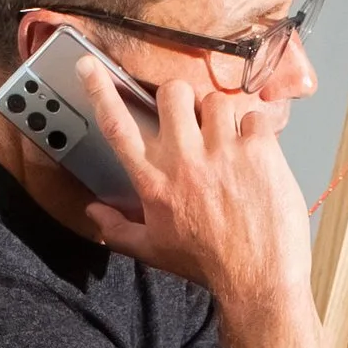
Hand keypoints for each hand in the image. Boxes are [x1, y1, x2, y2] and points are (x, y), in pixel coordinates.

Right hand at [76, 63, 312, 322]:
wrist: (256, 281)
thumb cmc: (206, 265)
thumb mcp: (154, 251)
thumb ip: (117, 229)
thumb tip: (92, 212)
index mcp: (153, 182)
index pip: (118, 126)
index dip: (100, 91)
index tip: (89, 65)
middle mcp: (182, 160)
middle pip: (171, 93)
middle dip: (182, 99)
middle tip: (194, 120)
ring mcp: (221, 152)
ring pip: (215, 100)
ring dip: (223, 117)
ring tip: (231, 144)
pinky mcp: (258, 151)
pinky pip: (254, 116)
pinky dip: (258, 132)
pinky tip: (258, 157)